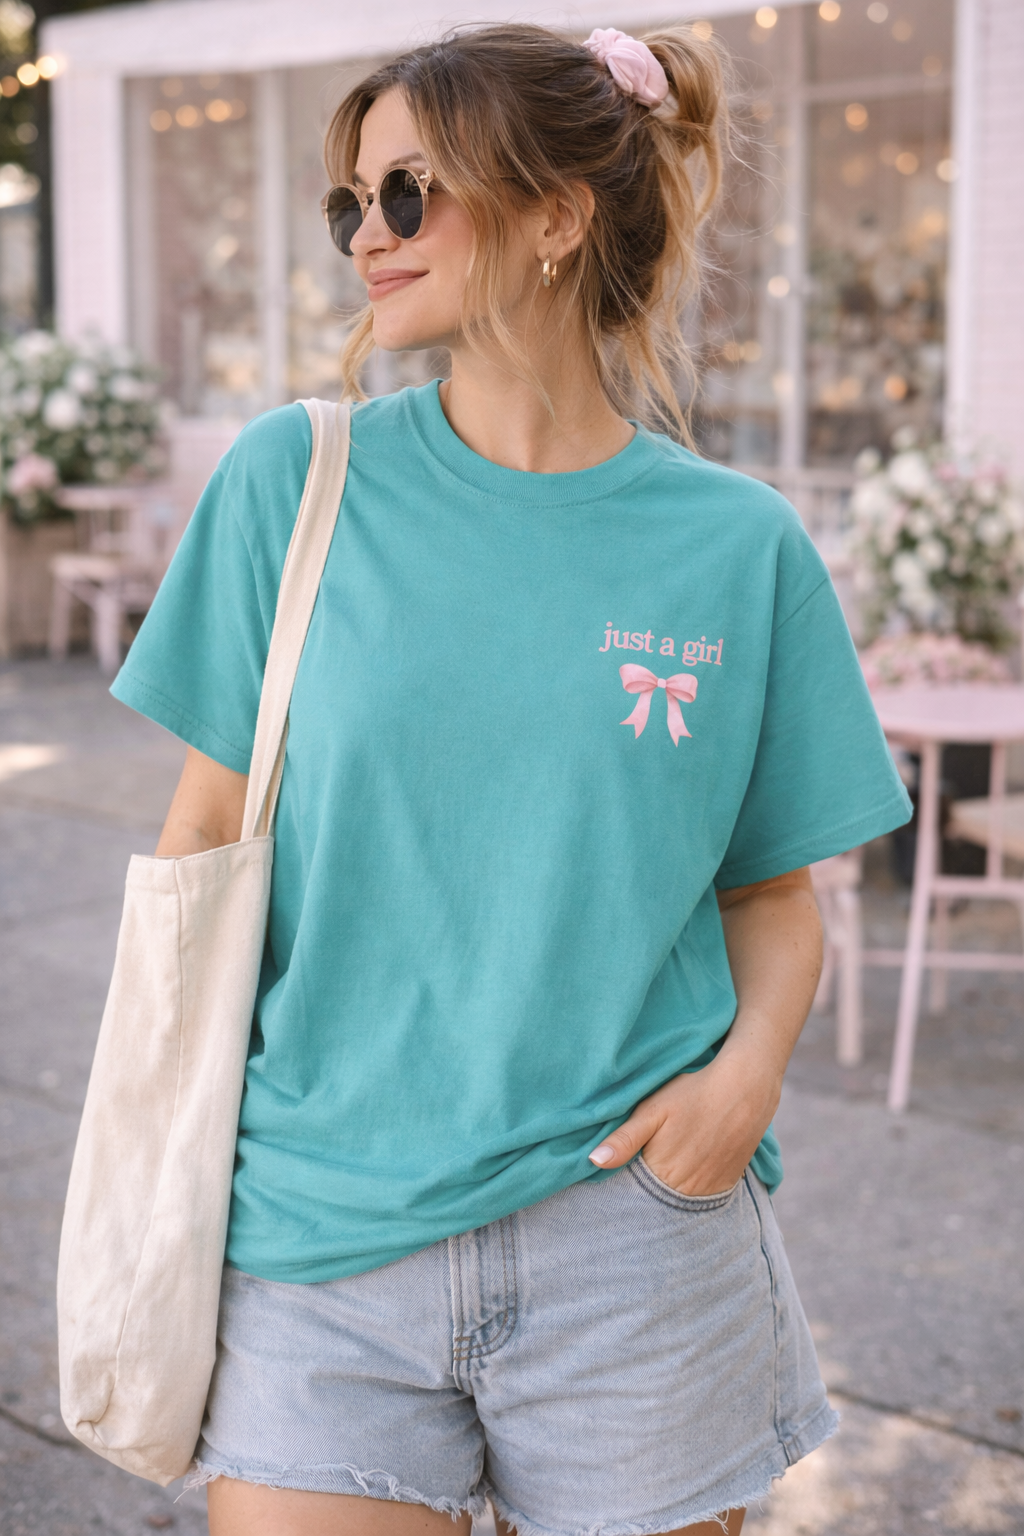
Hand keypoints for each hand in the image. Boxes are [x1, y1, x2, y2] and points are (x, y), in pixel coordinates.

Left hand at [587, 1029, 782, 1196]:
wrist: (745, 1088)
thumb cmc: (693, 1093)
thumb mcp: (652, 1109)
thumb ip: (624, 1139)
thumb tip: (592, 1162)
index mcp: (660, 1172)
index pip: (633, 1190)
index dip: (626, 1179)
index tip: (624, 1165)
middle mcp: (685, 1189)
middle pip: (656, 1197)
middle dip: (646, 1185)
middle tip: (650, 1157)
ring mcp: (708, 1189)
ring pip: (678, 1199)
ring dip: (670, 1187)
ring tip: (670, 1160)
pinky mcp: (727, 1184)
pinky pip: (702, 1196)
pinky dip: (692, 1187)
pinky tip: (690, 1164)